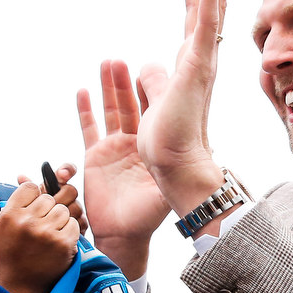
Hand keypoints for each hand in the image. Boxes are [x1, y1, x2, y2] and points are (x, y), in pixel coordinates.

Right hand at [0, 181, 80, 292]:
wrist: (21, 285)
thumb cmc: (11, 252)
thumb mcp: (2, 226)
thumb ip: (15, 201)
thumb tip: (24, 175)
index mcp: (10, 214)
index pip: (30, 187)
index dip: (35, 195)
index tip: (34, 206)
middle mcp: (26, 222)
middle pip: (49, 197)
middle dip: (48, 208)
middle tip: (43, 223)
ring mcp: (45, 233)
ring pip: (63, 209)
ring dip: (60, 220)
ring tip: (50, 233)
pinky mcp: (62, 244)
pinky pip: (73, 224)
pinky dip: (68, 231)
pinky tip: (58, 241)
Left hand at [15, 161, 88, 235]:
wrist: (33, 245)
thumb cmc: (29, 221)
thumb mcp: (25, 205)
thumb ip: (26, 190)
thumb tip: (21, 177)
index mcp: (54, 187)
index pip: (67, 170)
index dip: (67, 169)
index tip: (62, 174)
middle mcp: (66, 196)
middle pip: (71, 190)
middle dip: (60, 196)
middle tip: (50, 204)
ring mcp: (74, 209)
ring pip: (76, 206)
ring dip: (65, 212)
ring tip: (50, 221)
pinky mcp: (80, 224)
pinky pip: (81, 220)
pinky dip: (72, 224)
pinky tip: (62, 229)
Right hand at [78, 60, 172, 275]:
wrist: (125, 233)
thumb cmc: (150, 214)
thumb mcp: (169, 186)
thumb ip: (182, 169)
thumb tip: (210, 147)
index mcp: (154, 144)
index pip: (153, 109)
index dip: (150, 88)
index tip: (149, 65)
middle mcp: (135, 141)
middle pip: (129, 103)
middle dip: (124, 81)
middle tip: (120, 60)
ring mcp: (114, 147)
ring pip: (110, 109)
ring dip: (107, 87)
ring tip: (106, 63)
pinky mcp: (95, 157)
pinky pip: (88, 128)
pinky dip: (85, 109)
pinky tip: (82, 91)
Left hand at [134, 0, 230, 213]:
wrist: (176, 167)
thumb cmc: (168, 142)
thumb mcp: (155, 100)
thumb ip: (154, 80)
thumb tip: (147, 66)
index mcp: (191, 64)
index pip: (195, 16)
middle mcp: (201, 58)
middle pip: (208, 3)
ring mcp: (202, 61)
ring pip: (211, 6)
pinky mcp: (197, 68)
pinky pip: (205, 24)